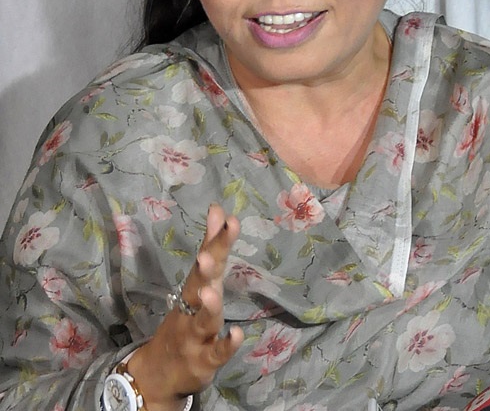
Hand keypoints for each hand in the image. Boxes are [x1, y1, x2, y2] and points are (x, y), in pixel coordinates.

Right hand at [128, 204, 243, 410]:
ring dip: (209, 307)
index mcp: (195, 290)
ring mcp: (196, 336)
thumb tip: (219, 210)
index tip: (227, 218)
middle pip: (197, 288)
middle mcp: (192, 309)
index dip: (217, 241)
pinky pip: (216, 353)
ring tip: (211, 292)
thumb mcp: (198, 285)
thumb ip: (211, 248)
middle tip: (207, 256)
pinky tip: (237, 335)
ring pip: (204, 321)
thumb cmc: (185, 320)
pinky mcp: (204, 360)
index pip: (207, 261)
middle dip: (204, 272)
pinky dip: (226, 345)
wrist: (157, 373)